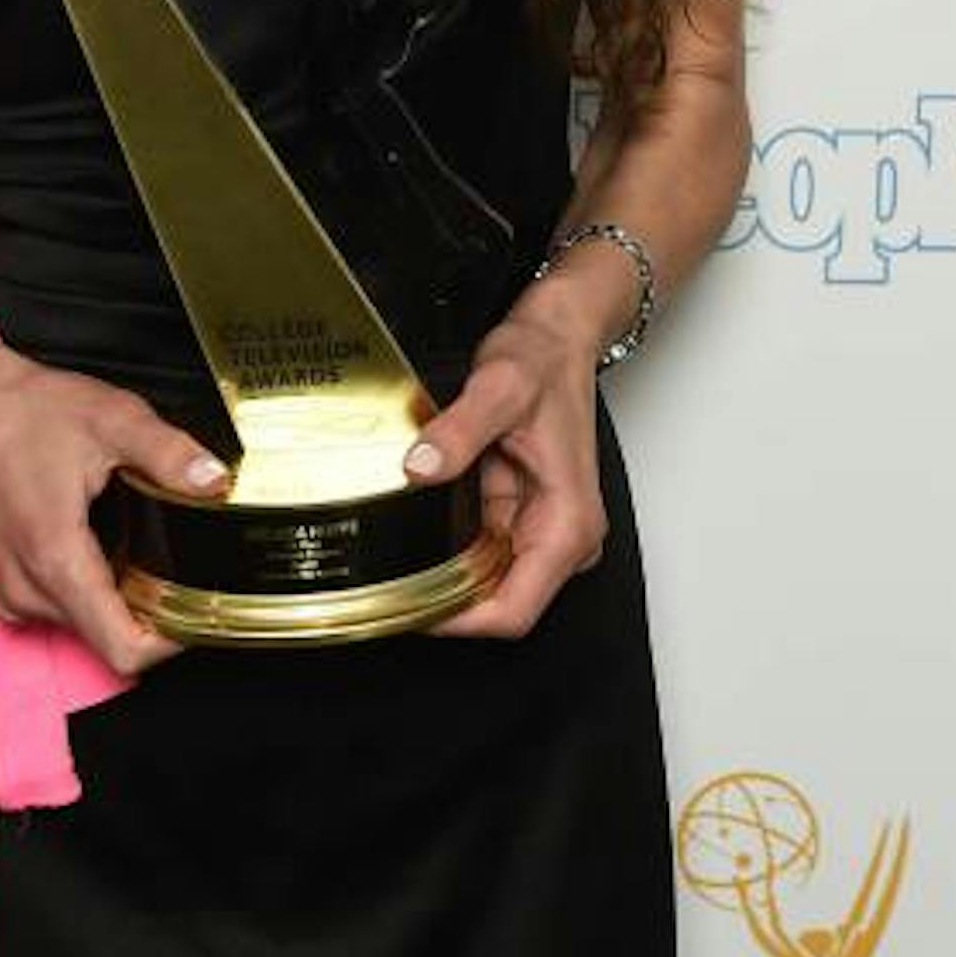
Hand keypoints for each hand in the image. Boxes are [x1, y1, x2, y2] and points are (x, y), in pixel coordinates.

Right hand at [0, 317, 228, 679]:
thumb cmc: (28, 412)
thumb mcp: (113, 418)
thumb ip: (168, 452)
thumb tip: (214, 481)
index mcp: (56, 559)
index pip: (123, 648)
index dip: (171, 639)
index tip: (198, 605)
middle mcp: (28, 590)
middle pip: (111, 641)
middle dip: (153, 612)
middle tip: (182, 565)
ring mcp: (12, 595)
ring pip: (89, 630)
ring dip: (122, 601)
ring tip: (142, 548)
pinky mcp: (7, 589)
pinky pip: (65, 612)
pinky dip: (94, 592)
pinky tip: (106, 546)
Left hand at [399, 288, 608, 639]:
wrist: (559, 335)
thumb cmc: (544, 360)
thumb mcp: (500, 386)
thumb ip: (459, 431)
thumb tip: (420, 468)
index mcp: (568, 522)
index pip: (516, 609)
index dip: (462, 621)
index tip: (412, 609)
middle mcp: (564, 536)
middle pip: (500, 605)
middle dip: (446, 604)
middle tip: (387, 588)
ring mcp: (544, 529)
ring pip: (488, 584)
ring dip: (446, 579)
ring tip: (394, 567)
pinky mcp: (525, 516)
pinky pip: (483, 554)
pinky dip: (451, 554)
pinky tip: (418, 540)